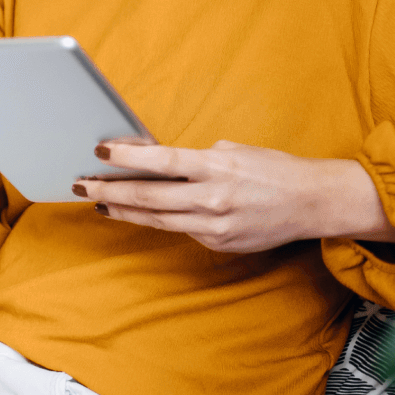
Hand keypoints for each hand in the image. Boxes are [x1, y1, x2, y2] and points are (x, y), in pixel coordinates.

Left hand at [74, 140, 394, 253]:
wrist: (311, 203)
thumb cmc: (272, 169)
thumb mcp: (233, 150)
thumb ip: (195, 158)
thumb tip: (155, 159)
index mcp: (216, 167)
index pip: (160, 162)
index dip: (126, 158)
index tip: (100, 152)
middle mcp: (212, 199)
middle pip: (148, 196)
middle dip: (110, 189)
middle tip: (82, 184)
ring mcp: (214, 227)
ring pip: (156, 219)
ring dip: (124, 210)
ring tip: (100, 201)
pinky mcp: (218, 244)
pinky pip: (181, 230)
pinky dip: (159, 220)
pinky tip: (140, 213)